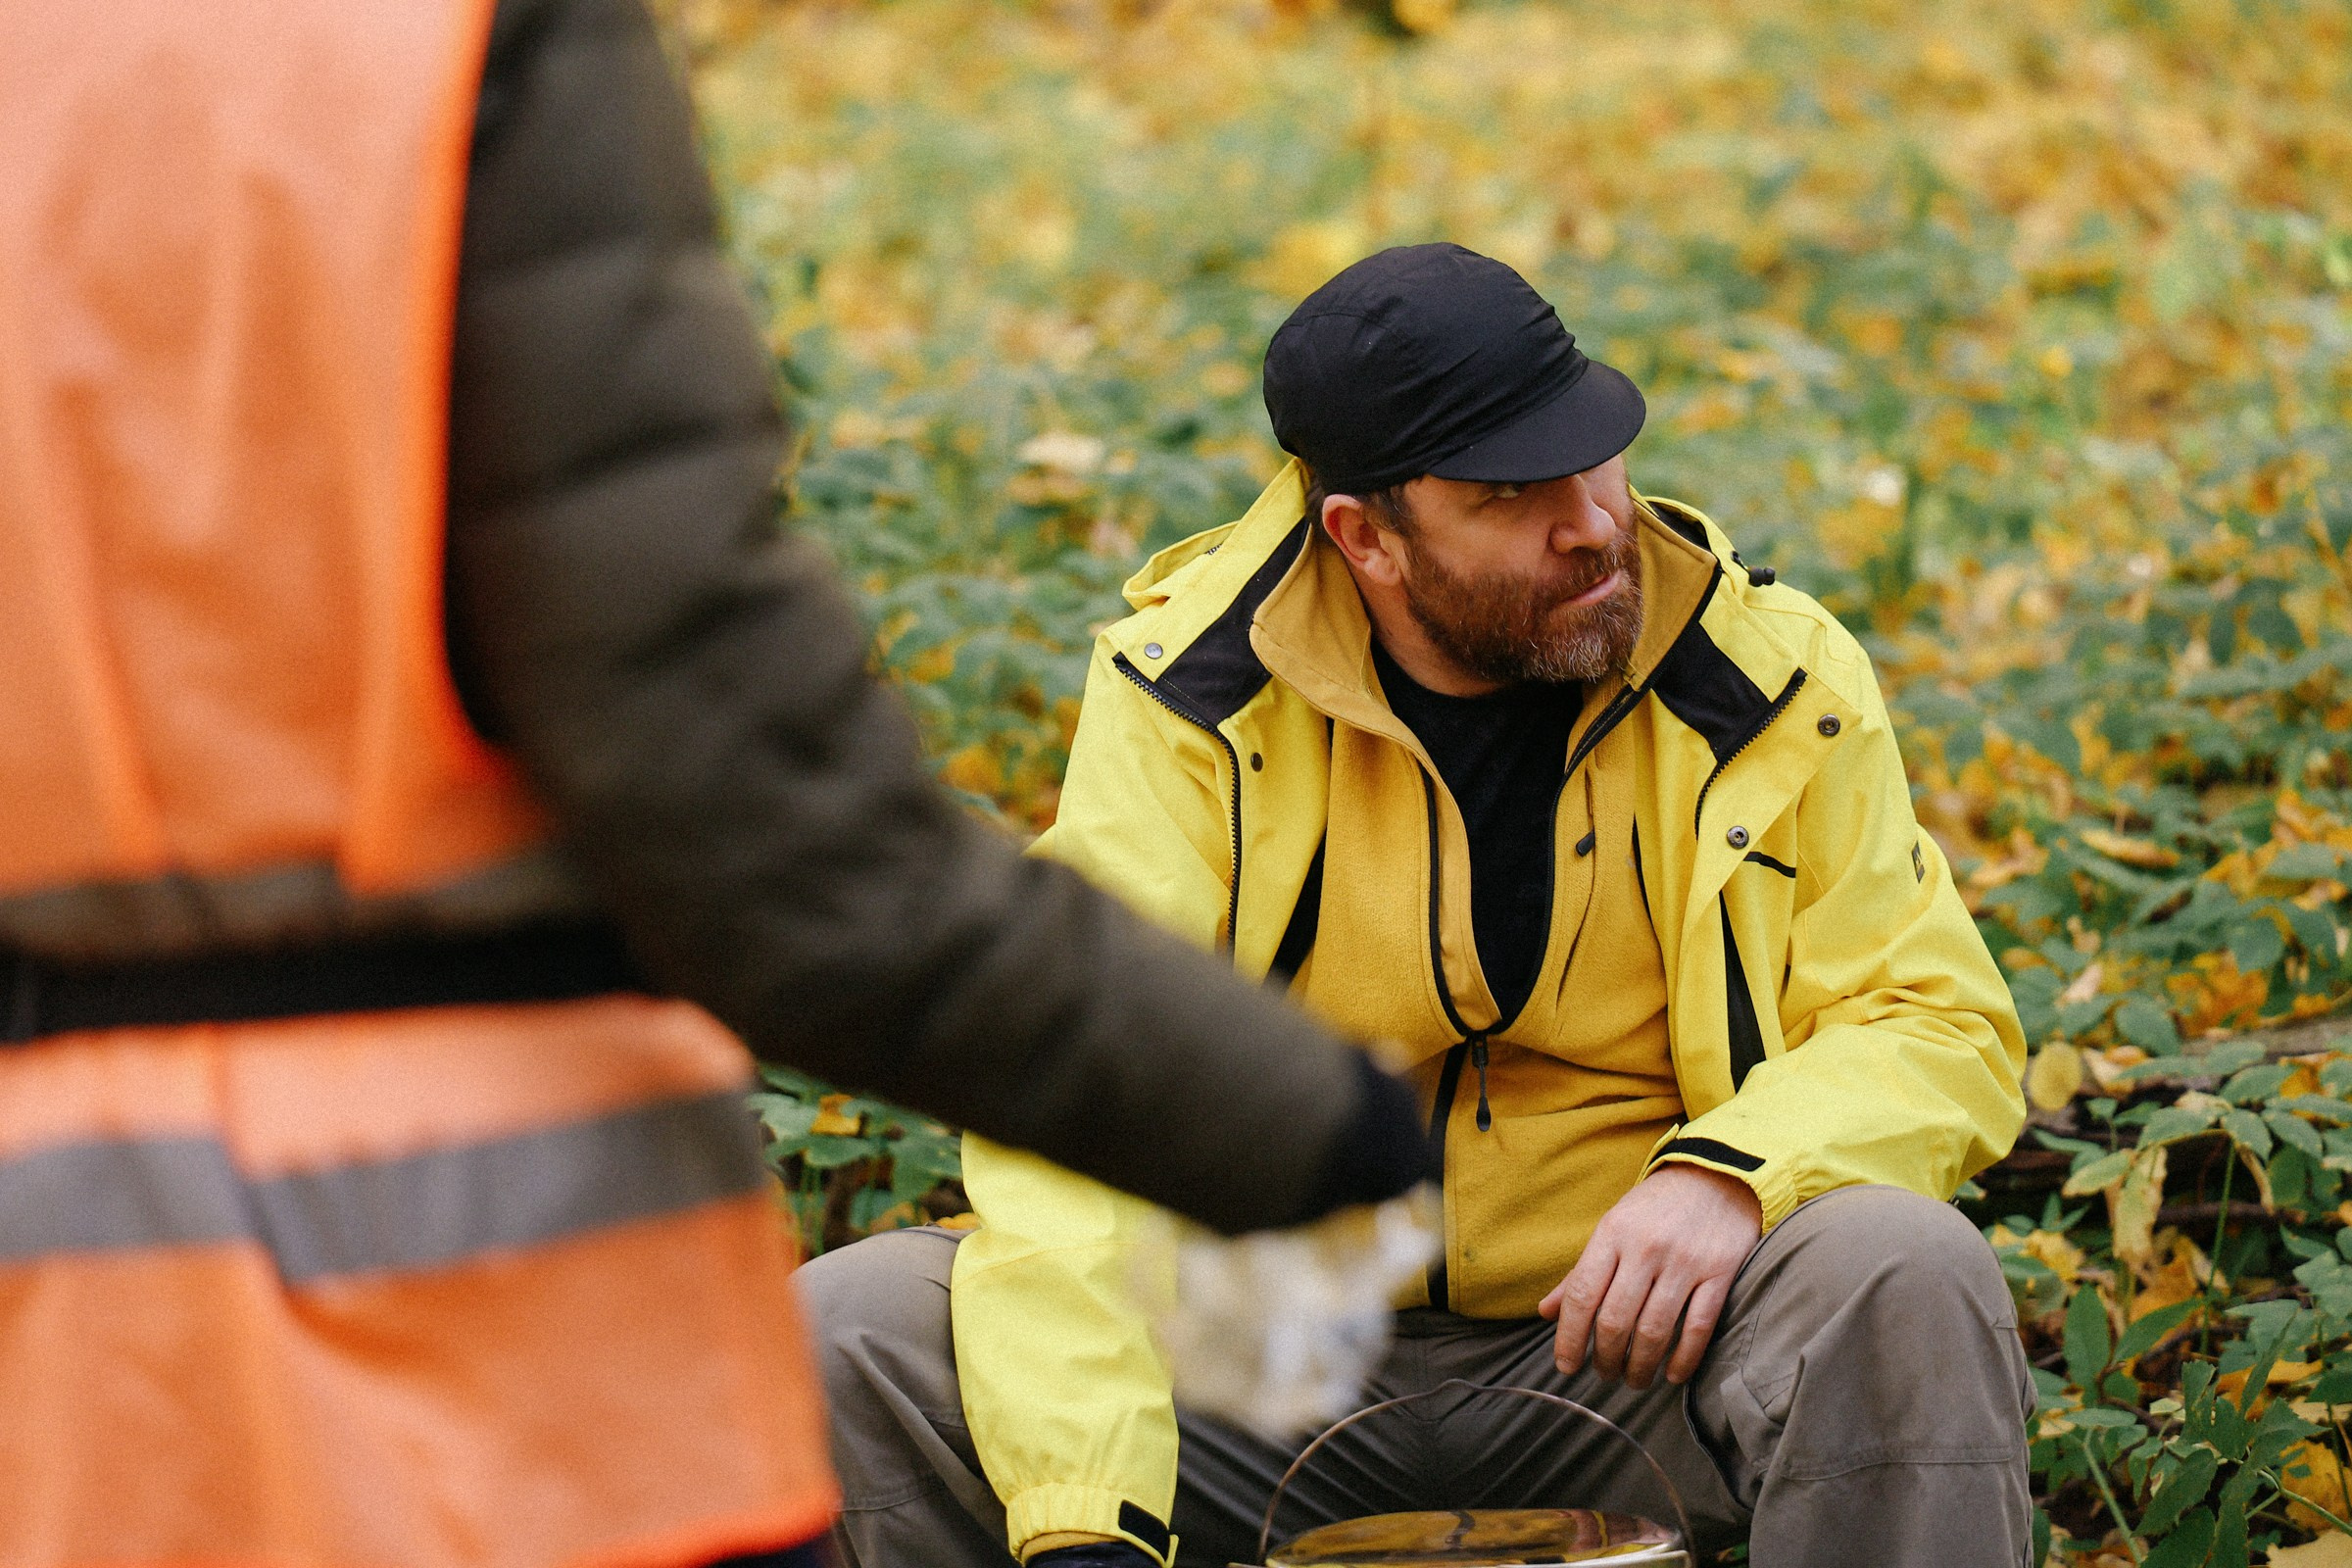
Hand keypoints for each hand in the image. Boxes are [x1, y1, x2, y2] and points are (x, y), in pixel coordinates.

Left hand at [1538, 1164, 1761, 1389]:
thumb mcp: (1612, 1228)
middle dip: (1606, 1358)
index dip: (1570, 1337)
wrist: (1717, 1176)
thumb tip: (1545, 1312)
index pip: (1583, 1295)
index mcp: (1612, 1234)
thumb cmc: (1655, 1209)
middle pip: (1616, 1320)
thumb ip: (1580, 1273)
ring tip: (1634, 1380)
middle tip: (1605, 1375)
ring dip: (1641, 1366)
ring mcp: (1685, 1261)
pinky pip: (1698, 1327)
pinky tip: (1672, 1375)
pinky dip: (1683, 1359)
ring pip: (1654, 1330)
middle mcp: (1646, 1248)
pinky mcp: (1720, 1272)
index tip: (1566, 1365)